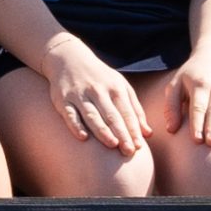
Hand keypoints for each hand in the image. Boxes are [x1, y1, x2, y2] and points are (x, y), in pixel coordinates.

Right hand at [42, 37, 147, 152]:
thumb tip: (147, 134)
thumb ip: (135, 109)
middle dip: (121, 133)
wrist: (68, 58)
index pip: (126, 112)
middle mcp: (97, 90)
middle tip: (128, 152)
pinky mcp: (62, 98)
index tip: (138, 146)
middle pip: (111, 115)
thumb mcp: (121, 86)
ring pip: (92, 115)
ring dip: (102, 130)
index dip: (133, 129)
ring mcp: (79, 94)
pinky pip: (69, 113)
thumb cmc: (100, 77)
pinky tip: (83, 137)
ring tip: (112, 145)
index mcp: (115, 87)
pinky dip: (76, 125)